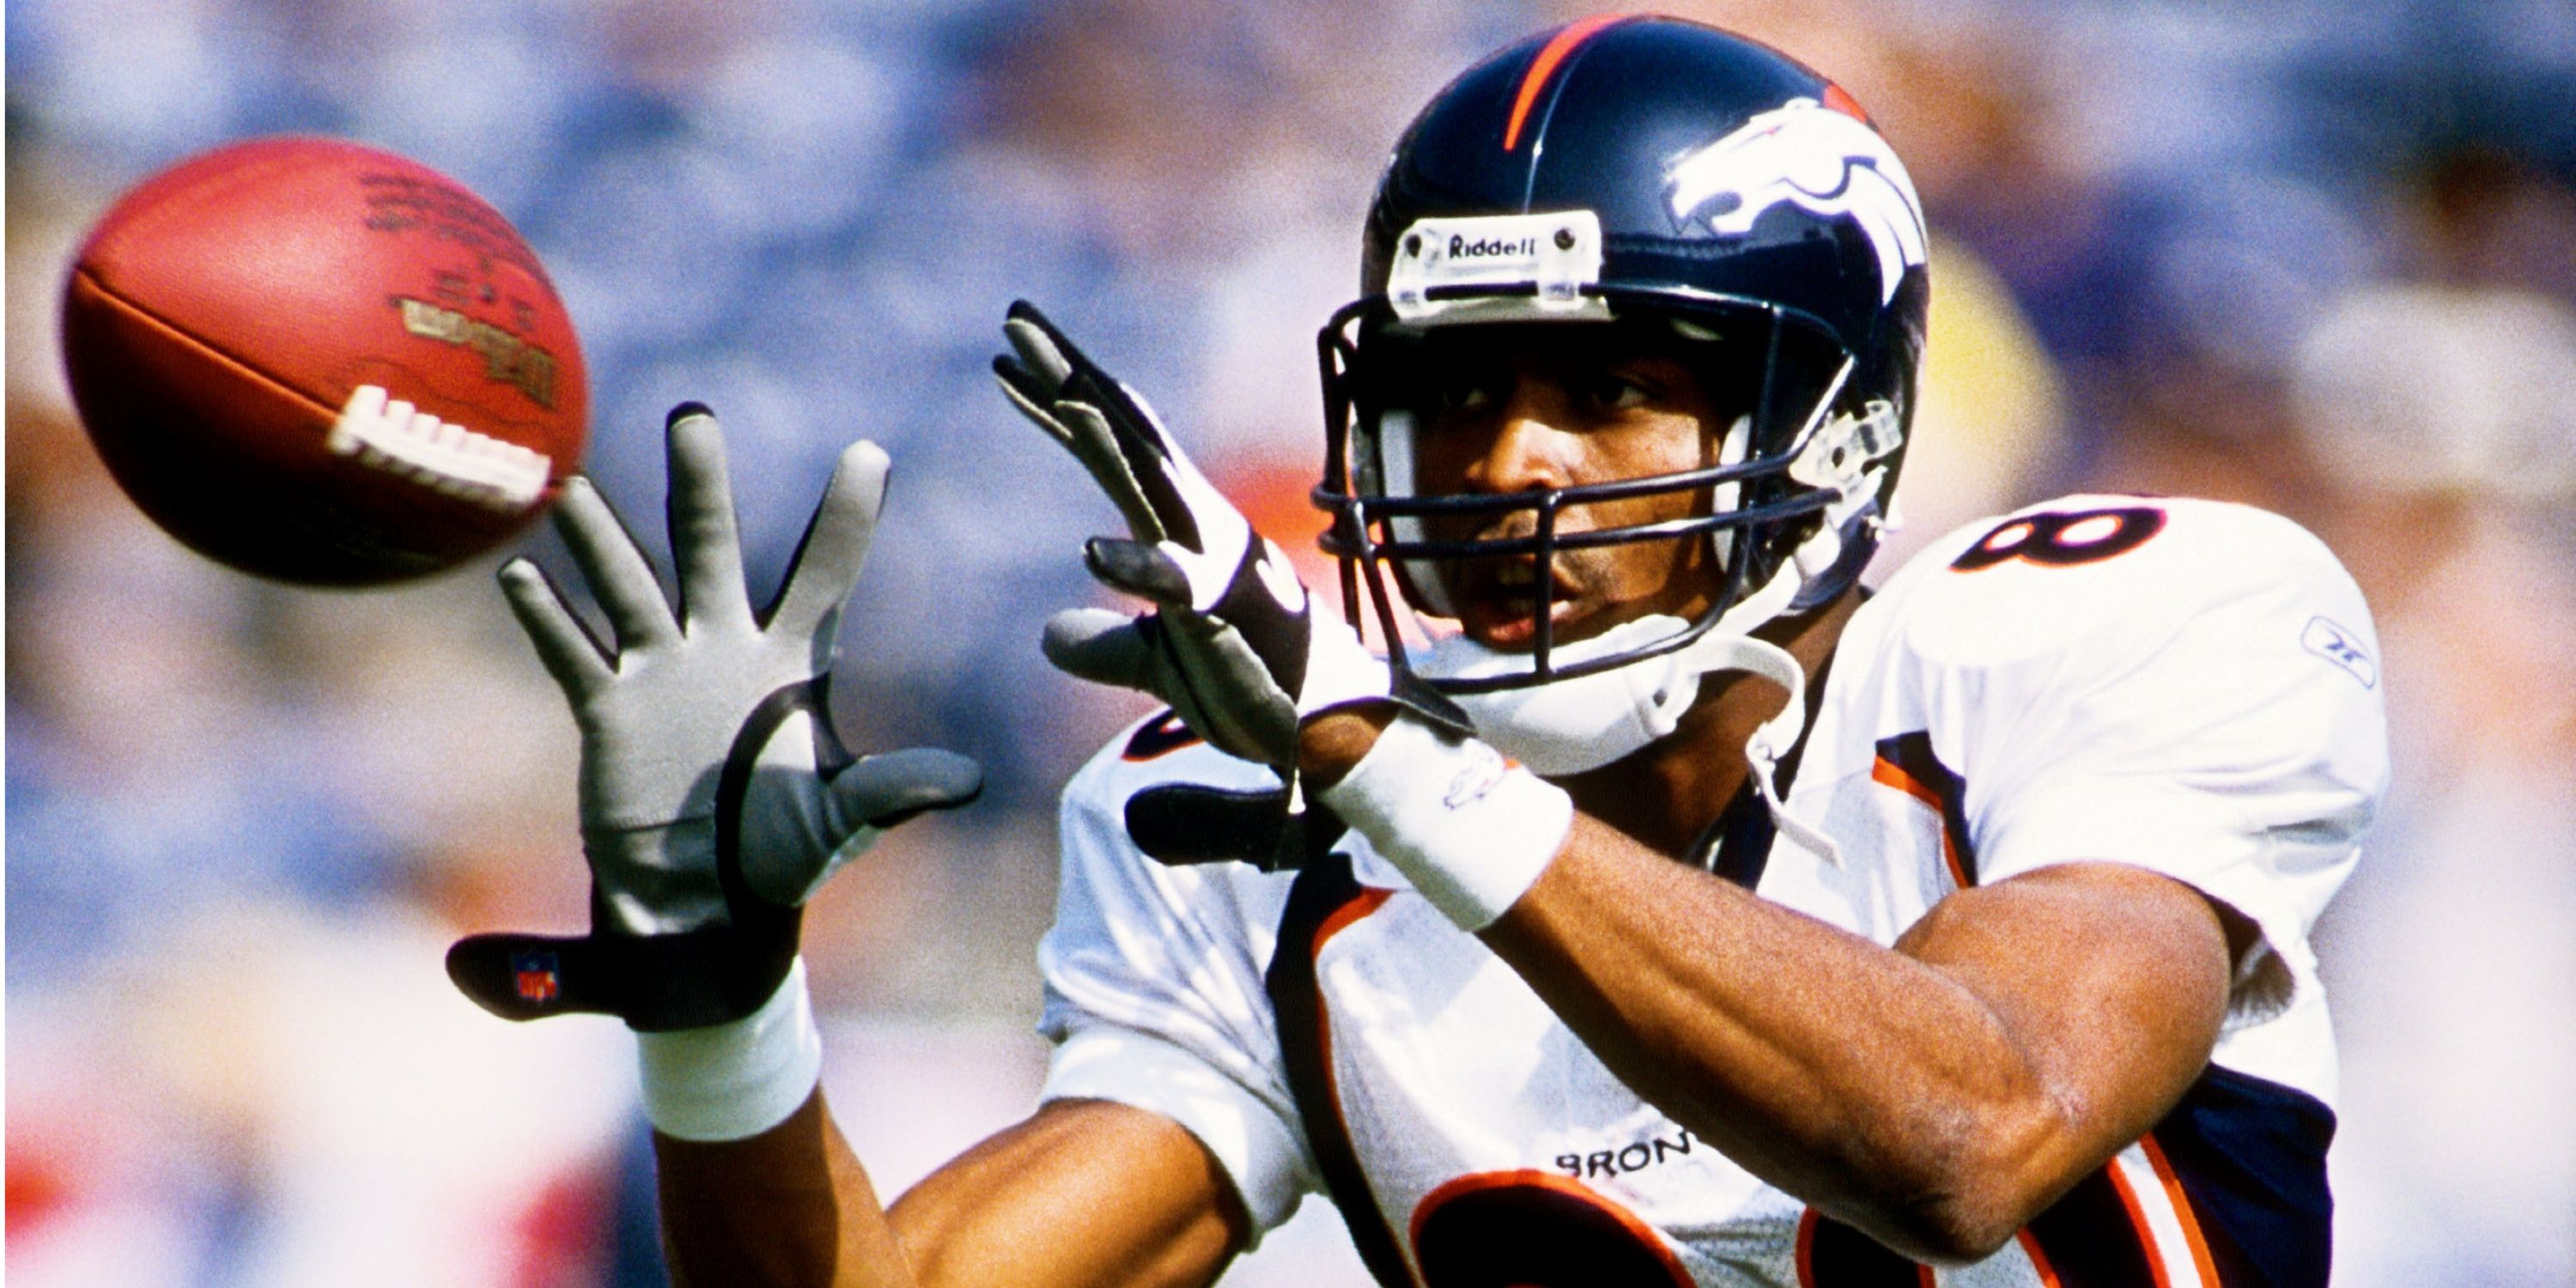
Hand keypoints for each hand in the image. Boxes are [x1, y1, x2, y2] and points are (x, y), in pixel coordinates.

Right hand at [447, 405, 981, 1030]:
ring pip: (630, 589)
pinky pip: (577, 658)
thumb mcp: (844, 819)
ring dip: (601, 542)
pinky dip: (550, 622)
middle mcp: (724, 648)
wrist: (708, 903)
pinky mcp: (611, 713)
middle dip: (701, 486)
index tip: (870, 451)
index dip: (847, 518)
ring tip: (572, 489)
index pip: (823, 574)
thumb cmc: (783, 852)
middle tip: (693, 416)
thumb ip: (896, 791)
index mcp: (792, 663)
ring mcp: (663, 674)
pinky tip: (520, 576)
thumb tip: (971, 781)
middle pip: (711, 549)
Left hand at [994, 301, 1450, 780]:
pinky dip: (1137, 566)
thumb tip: (1050, 634)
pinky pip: (1176, 586)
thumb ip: (1104, 642)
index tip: (1007, 349)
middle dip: (1071, 378)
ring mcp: (1211, 565)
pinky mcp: (1224, 616)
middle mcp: (1196, 527)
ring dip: (1108, 441)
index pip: (1112, 447)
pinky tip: (1091, 551)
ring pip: (1152, 488)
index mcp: (1179, 527)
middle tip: (1016, 318)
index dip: (1061, 398)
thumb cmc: (1251, 681)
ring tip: (1062, 395)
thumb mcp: (1156, 661)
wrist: (1328, 725)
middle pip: (1123, 438)